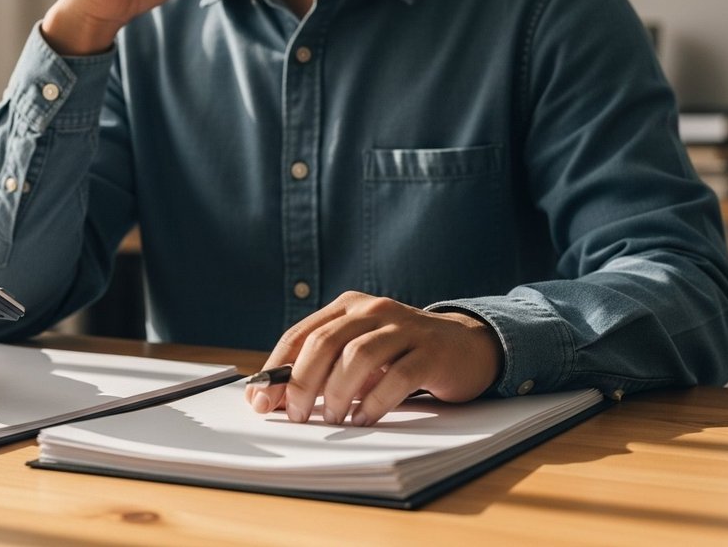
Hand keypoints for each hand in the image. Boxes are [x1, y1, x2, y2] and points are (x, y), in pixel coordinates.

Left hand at [245, 291, 503, 426]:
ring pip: (358, 356)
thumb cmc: (403, 353)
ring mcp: (405, 328)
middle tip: (294, 414)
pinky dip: (374, 402)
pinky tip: (363, 417)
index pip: (301, 334)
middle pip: (325, 343)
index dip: (276, 369)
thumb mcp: (359, 353)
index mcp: (349, 307)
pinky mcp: (431, 351)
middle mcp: (374, 310)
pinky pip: (397, 377)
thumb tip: (276, 398)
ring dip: (337, 393)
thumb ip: (324, 367)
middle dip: (301, 383)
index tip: (261, 399)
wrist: (466, 346)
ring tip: (332, 418)